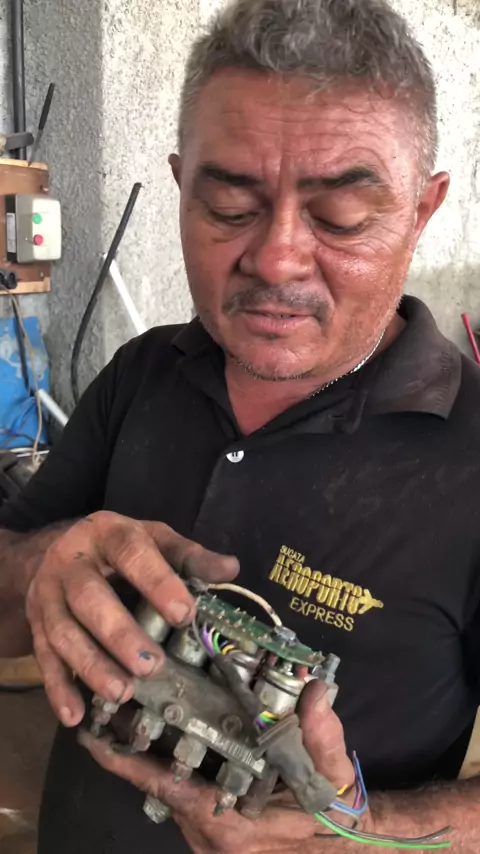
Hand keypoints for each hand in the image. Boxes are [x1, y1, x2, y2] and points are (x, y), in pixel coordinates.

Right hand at [26, 511, 237, 727]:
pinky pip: (43, 657)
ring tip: (122, 692)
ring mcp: (47, 595)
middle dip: (119, 633)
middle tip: (151, 665)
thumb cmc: (115, 548)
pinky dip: (58, 688)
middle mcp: (70, 562)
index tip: (185, 614)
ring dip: (91, 665)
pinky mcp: (36, 625)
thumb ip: (188, 556)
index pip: (130, 552)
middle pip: (88, 596)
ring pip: (62, 631)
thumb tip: (230, 568)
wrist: (50, 550)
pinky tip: (75, 715)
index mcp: (107, 534)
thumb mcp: (152, 539)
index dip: (157, 582)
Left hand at [79, 680, 364, 853]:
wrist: (348, 853)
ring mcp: (210, 846)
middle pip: (159, 789)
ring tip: (142, 721)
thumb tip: (315, 689)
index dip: (123, 762)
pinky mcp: (216, 844)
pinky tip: (181, 748)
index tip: (92, 736)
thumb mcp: (334, 776)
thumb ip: (322, 735)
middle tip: (120, 710)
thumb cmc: (335, 817)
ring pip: (171, 799)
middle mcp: (208, 839)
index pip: (161, 786)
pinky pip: (186, 806)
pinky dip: (178, 778)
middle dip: (138, 753)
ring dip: (158, 765)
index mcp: (226, 824)